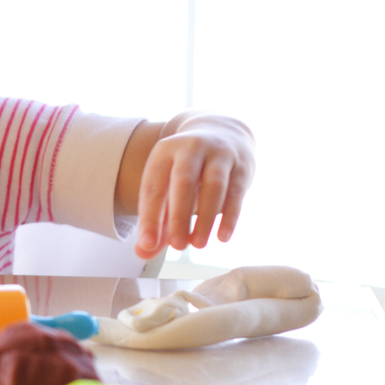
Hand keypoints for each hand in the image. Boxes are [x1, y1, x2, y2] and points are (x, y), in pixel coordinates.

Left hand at [129, 115, 254, 258]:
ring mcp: (218, 154)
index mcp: (164, 153)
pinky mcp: (241, 166)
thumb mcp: (167, 185)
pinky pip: (236, 193)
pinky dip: (229, 216)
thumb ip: (156, 221)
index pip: (153, 187)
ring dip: (205, 218)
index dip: (149, 218)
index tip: (147, 245)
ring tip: (198, 244)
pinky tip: (222, 237)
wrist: (223, 132)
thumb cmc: (186, 170)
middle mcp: (190, 149)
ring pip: (213, 186)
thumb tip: (143, 252)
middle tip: (177, 247)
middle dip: (178, 217)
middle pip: (183, 182)